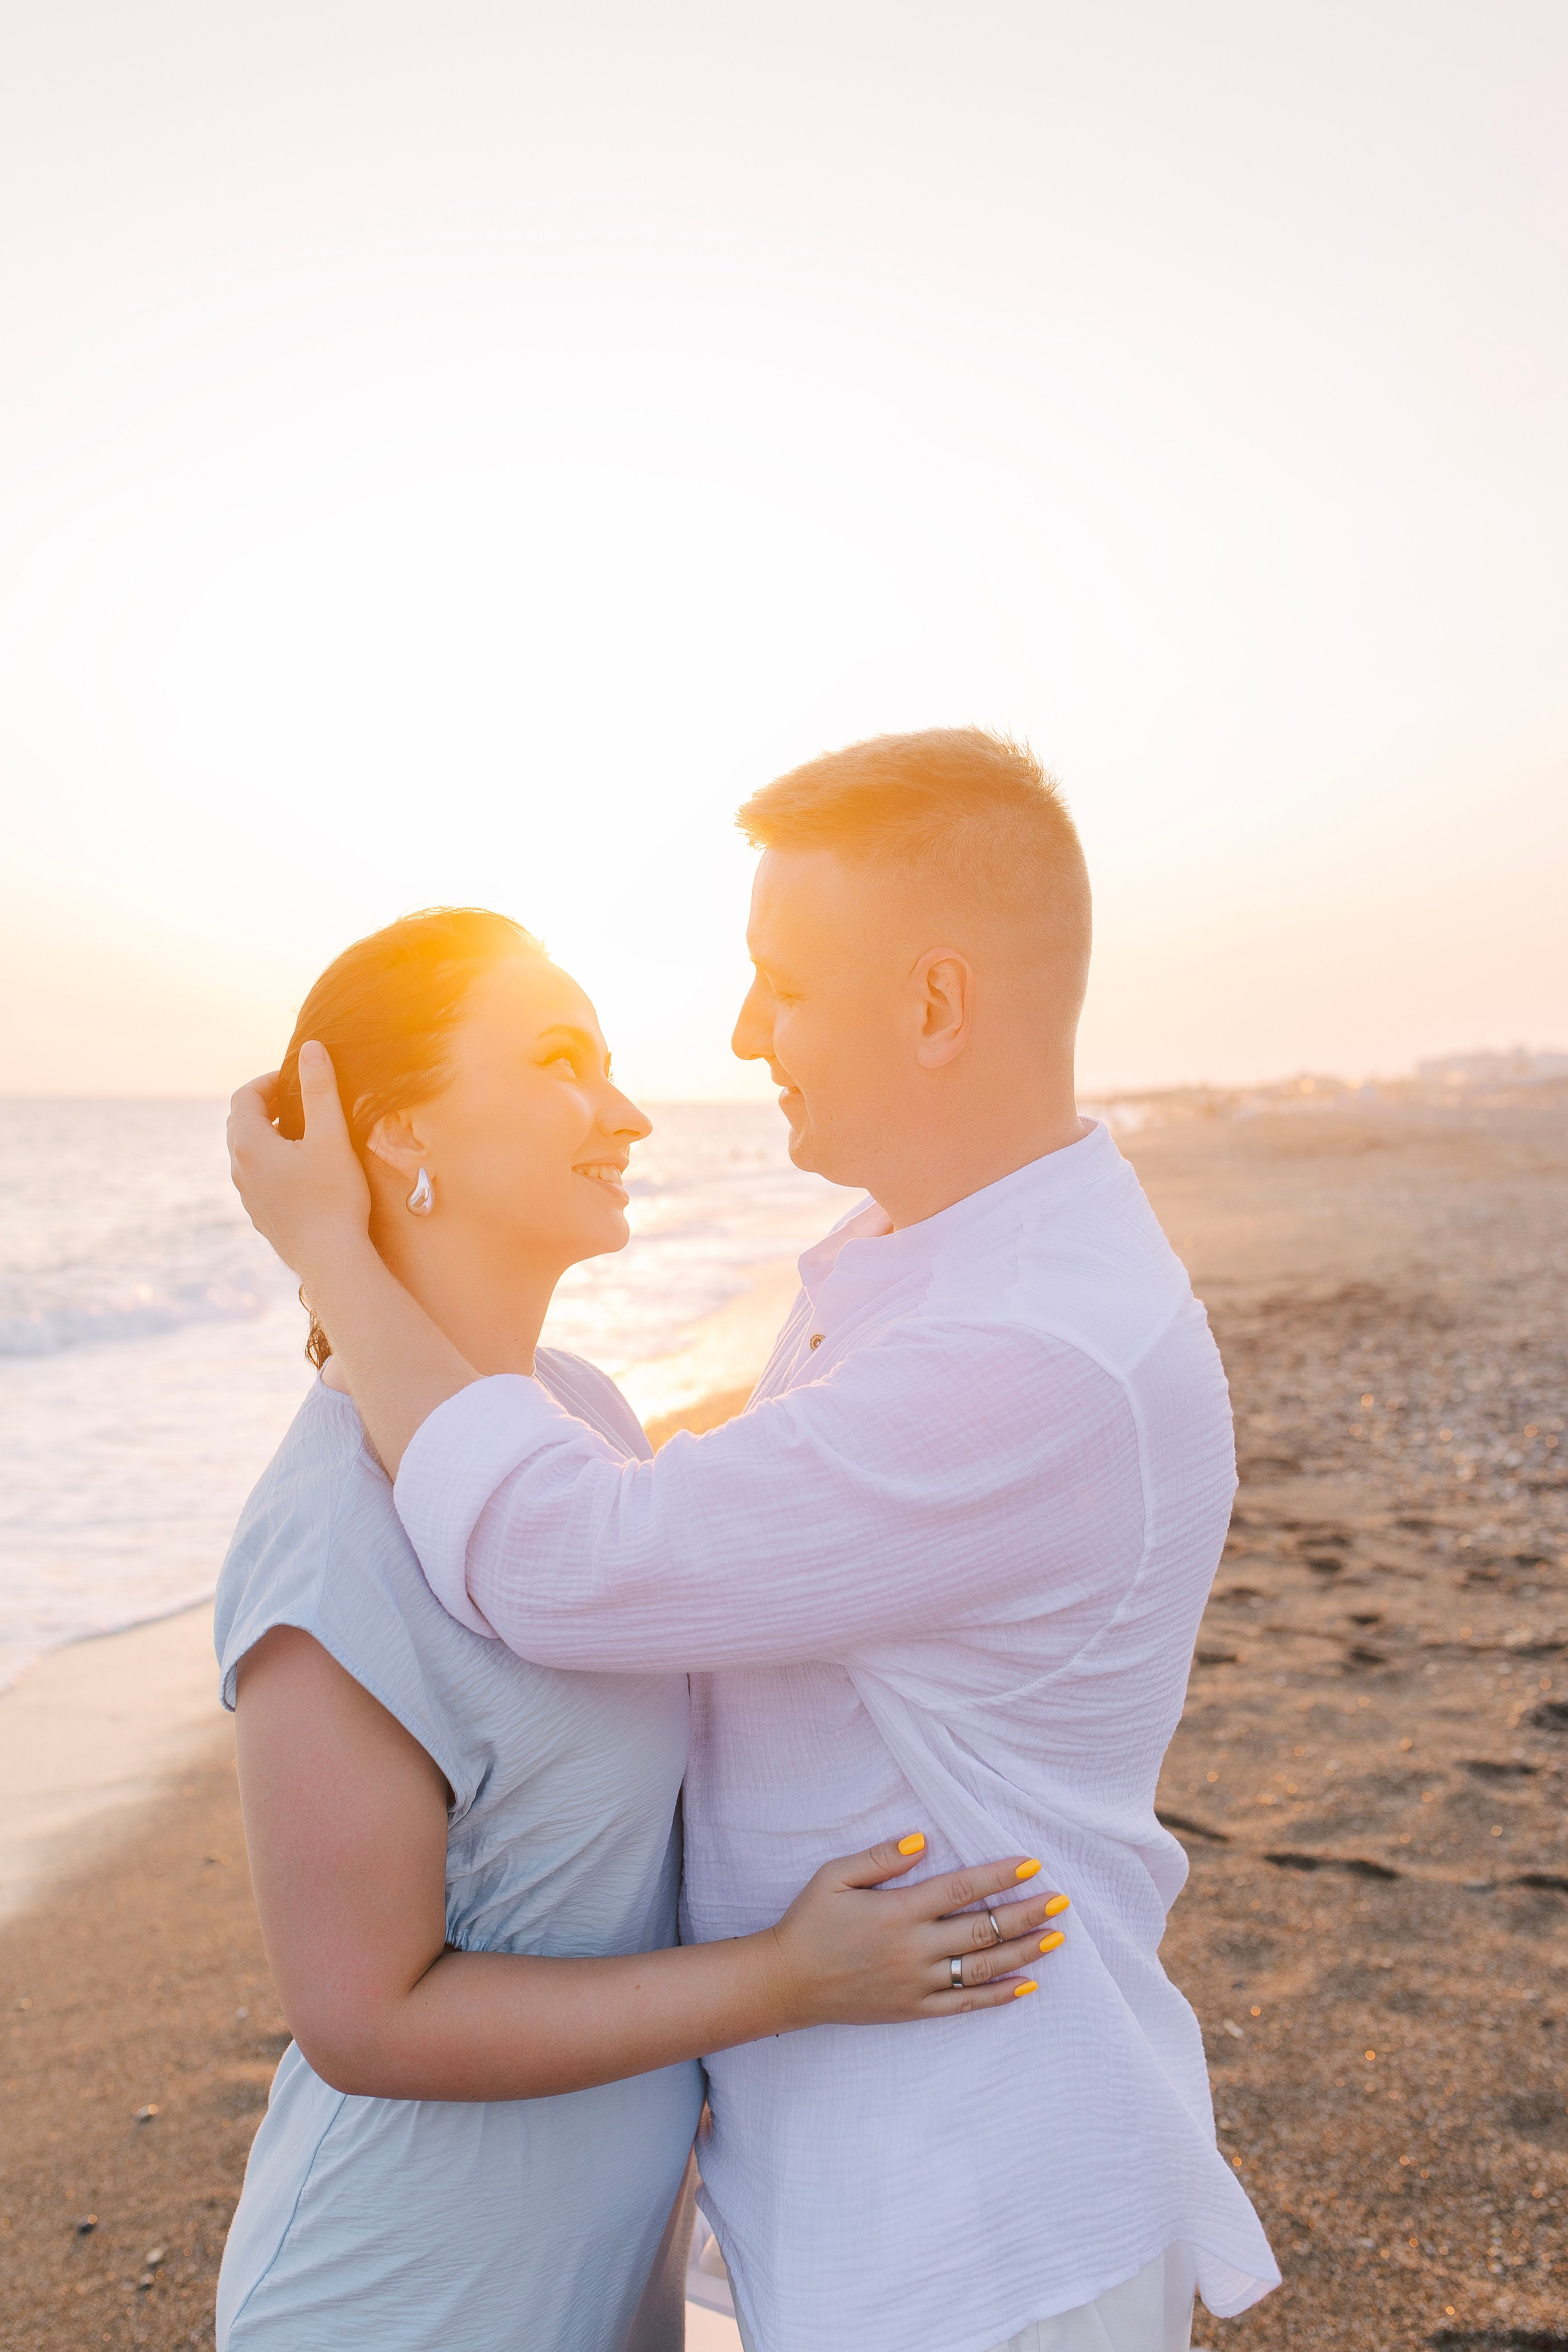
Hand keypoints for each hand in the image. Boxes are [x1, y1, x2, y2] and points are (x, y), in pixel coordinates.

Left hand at [228, 1042, 371, 1277]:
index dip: (268, 1081)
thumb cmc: (333, 1196)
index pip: (244, 1097)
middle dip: (266, 1106)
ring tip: (302, 1133)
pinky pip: (257, 1177)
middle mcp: (239, 1169)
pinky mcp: (260, 1215)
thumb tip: (312, 1048)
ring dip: (269, 1135)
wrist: (330, 1259)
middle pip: (240, 1123)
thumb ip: (320, 1089)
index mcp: (249, 1144)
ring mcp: (247, 1196)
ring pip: (247, 1153)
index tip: (297, 1079)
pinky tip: (303, 1171)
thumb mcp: (331, 1136)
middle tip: (298, 1101)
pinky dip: (272, 1161)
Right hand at [765, 1836, 1068, 2027]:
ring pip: (982, 1968)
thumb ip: (880, 1857)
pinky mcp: (914, 2010)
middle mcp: (914, 1949)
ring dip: (1023, 1951)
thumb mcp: (834, 1876)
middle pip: (983, 1929)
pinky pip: (965, 2005)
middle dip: (1026, 1913)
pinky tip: (1026, 1984)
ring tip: (1056, 1937)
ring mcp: (917, 1983)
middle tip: (1061, 1900)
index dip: (1000, 1876)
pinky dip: (999, 1996)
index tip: (1032, 1865)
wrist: (787, 1983)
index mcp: (898, 1912)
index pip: (962, 1889)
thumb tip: (923, 1840)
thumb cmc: (809, 1922)